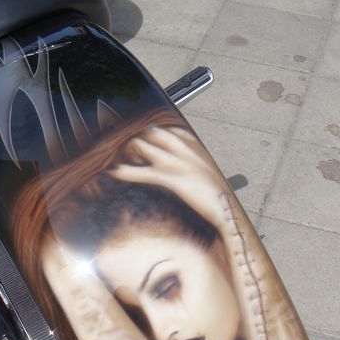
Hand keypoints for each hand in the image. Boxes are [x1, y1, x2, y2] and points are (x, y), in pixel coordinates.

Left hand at [109, 127, 228, 227]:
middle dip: (135, 140)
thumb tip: (176, 163)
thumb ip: (190, 162)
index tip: (139, 143)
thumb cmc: (215, 196)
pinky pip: (141, 172)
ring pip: (141, 145)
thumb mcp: (204, 171)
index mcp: (193, 145)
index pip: (165, 129)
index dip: (148, 135)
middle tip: (126, 154)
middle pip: (150, 132)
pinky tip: (114, 173)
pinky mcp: (171, 179)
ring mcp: (176, 163)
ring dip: (127, 152)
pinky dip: (124, 172)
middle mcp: (184, 149)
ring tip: (119, 162)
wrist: (225, 210)